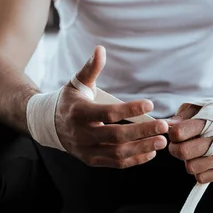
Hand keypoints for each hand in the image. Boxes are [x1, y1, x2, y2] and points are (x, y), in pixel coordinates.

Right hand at [55, 46, 168, 168]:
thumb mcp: (77, 83)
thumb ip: (90, 68)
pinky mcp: (92, 160)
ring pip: (118, 153)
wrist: (50, 125)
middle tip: (163, 127)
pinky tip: (151, 151)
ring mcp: (87, 150)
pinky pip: (116, 163)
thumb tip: (101, 49)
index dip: (130, 110)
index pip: (108, 113)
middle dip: (142, 132)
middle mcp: (82, 134)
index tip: (150, 104)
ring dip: (142, 148)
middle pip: (116, 136)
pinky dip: (135, 159)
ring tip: (162, 141)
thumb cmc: (69, 101)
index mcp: (79, 113)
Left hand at [167, 104, 212, 183]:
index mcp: (210, 122)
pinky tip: (204, 160)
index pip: (179, 133)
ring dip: (188, 160)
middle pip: (183, 152)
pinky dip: (199, 170)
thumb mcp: (205, 105)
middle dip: (176, 148)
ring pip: (191, 168)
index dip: (173, 133)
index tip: (177, 132)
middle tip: (180, 144)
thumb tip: (167, 125)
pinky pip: (202, 178)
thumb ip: (183, 115)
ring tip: (195, 151)